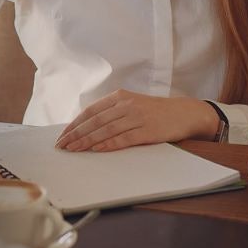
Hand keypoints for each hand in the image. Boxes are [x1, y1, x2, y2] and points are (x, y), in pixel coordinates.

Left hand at [55, 91, 217, 151]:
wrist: (184, 113)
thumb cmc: (155, 111)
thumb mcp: (131, 104)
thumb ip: (112, 112)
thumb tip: (87, 127)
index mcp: (120, 97)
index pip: (91, 111)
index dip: (75, 124)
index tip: (63, 135)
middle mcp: (126, 105)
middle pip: (95, 121)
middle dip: (76, 134)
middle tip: (63, 145)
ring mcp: (137, 117)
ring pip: (106, 130)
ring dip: (87, 141)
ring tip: (74, 150)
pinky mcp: (147, 131)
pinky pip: (123, 139)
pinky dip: (108, 144)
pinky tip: (97, 150)